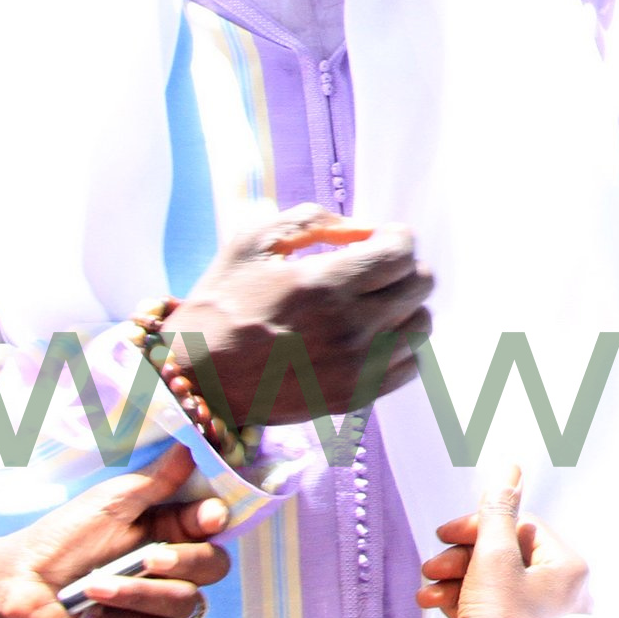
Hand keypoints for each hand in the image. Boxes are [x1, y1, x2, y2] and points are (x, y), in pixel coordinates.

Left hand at [0, 446, 231, 617]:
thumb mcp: (112, 501)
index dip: (217, 521)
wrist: (22, 582)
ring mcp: (160, 604)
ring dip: (140, 594)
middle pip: (214, 567)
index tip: (208, 517)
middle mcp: (174, 566)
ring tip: (95, 585)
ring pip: (185, 604)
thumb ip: (158, 480)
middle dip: (184, 562)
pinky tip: (96, 615)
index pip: (215, 524)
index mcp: (171, 528)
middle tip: (149, 558)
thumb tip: (192, 443)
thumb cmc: (65, 535)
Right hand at [163, 209, 435, 427]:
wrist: (198, 379)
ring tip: (372, 304)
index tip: (377, 239)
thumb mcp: (252, 242)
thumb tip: (362, 228)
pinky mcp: (355, 397)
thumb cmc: (222, 303)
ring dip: (404, 306)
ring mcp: (355, 367)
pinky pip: (409, 365)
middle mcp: (348, 328)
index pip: (401, 252)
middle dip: (402, 267)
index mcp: (323, 285)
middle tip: (373, 269)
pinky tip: (369, 337)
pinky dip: (398, 346)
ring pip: (421, 325)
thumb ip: (312, 221)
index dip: (395, 237)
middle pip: (419, 285)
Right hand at [414, 467, 587, 617]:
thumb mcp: (493, 558)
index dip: (478, 527)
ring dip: (456, 581)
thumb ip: (498, 511)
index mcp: (568, 569)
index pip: (521, 528)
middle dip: (461, 558)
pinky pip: (492, 611)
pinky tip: (437, 608)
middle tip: (431, 567)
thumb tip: (511, 466)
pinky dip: (464, 603)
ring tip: (426, 594)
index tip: (444, 535)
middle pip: (505, 557)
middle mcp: (564, 594)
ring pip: (494, 584)